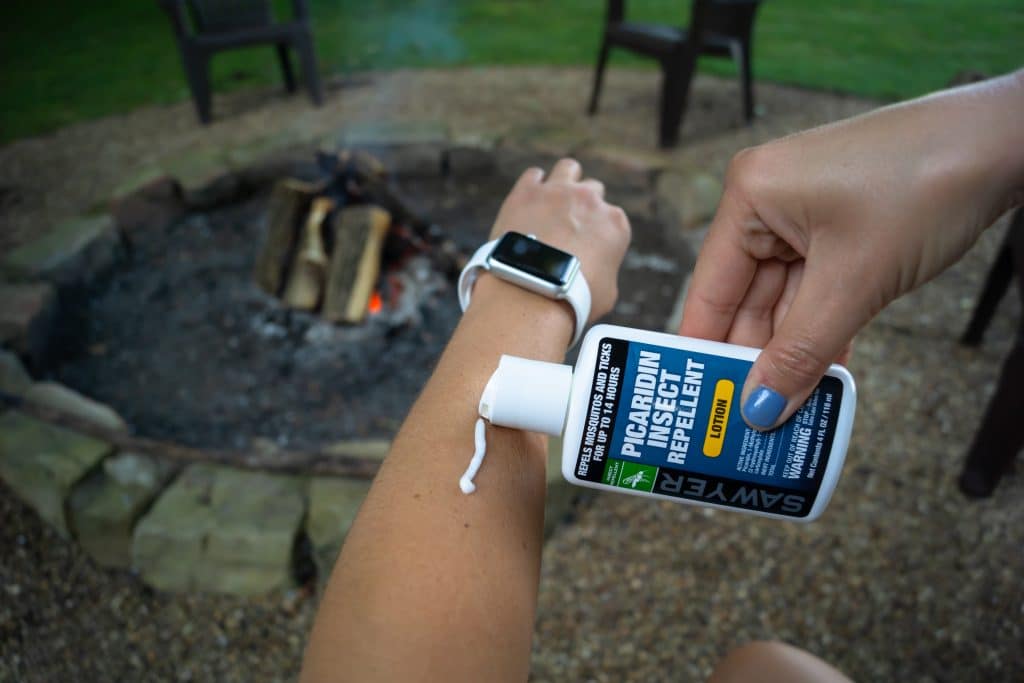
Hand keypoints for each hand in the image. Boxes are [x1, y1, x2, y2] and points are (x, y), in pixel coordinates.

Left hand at [488, 158, 631, 322]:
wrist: (531, 294)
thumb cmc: (572, 300)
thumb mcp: (607, 292)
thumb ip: (605, 270)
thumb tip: (596, 271)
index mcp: (615, 223)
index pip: (611, 219)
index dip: (598, 233)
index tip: (586, 247)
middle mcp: (590, 200)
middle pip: (592, 191)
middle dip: (582, 206)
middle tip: (567, 228)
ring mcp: (557, 192)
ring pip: (569, 168)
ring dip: (564, 182)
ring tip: (551, 202)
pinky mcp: (526, 192)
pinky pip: (533, 175)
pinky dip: (532, 186)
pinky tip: (528, 202)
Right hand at [679, 70, 1023, 429]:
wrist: (1006, 141)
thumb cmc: (927, 183)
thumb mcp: (854, 283)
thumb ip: (800, 350)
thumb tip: (759, 406)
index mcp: (749, 196)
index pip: (711, 290)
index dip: (704, 351)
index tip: (698, 403)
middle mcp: (768, 201)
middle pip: (746, 299)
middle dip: (754, 358)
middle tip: (747, 420)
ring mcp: (805, 212)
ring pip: (786, 299)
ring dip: (792, 350)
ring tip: (785, 409)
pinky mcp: (840, 223)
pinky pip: (817, 288)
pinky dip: (821, 327)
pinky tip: (822, 372)